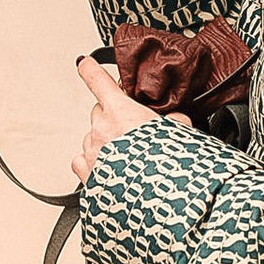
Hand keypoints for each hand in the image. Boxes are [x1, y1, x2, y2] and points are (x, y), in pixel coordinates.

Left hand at [70, 55, 188, 179]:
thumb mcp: (181, 131)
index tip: (85, 64)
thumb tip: (175, 116)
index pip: (97, 80)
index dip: (90, 69)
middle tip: (133, 130)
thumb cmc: (166, 167)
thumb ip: (173, 118)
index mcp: (121, 111)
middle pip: (99, 111)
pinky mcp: (86, 173)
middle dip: (113, 116)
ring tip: (129, 157)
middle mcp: (101, 128)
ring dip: (106, 141)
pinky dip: (93, 161)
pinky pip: (83, 159)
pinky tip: (109, 168)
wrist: (156, 200)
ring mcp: (92, 151)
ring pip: (93, 136)